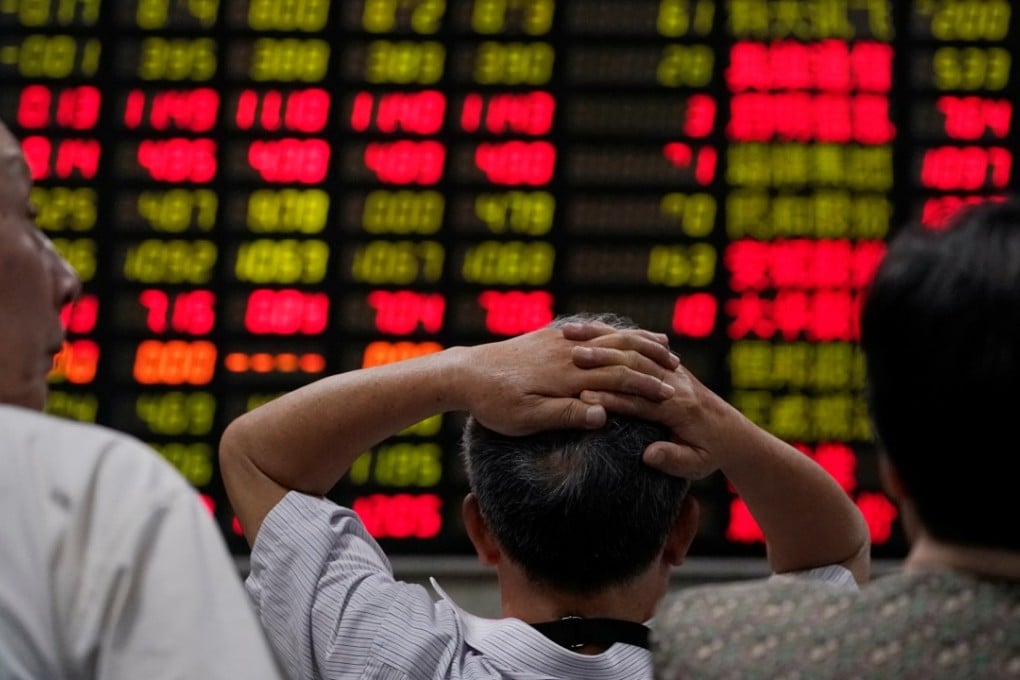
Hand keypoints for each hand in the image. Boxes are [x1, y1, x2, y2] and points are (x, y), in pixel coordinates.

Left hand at [461, 324, 679, 435]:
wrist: (463, 373)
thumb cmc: (494, 403)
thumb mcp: (526, 418)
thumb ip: (566, 415)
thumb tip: (603, 415)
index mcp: (567, 376)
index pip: (618, 379)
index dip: (647, 388)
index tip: (673, 398)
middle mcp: (568, 354)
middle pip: (620, 352)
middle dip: (651, 361)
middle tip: (679, 370)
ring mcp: (559, 342)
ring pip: (609, 336)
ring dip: (638, 341)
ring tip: (664, 347)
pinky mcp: (549, 337)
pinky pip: (592, 330)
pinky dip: (614, 332)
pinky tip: (624, 334)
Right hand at [565, 321, 731, 479]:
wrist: (732, 433)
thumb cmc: (711, 452)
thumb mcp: (697, 465)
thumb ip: (674, 459)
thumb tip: (649, 454)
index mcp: (680, 408)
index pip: (640, 401)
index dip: (612, 398)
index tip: (582, 396)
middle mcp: (676, 382)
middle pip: (635, 366)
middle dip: (602, 360)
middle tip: (573, 357)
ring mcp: (673, 370)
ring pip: (635, 348)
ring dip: (602, 341)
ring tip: (572, 336)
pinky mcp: (668, 364)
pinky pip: (639, 343)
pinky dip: (612, 335)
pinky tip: (588, 329)